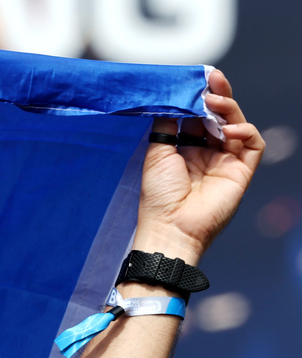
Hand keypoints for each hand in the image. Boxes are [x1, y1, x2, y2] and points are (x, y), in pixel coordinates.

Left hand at [134, 70, 263, 264]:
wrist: (170, 225)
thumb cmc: (159, 195)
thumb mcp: (157, 153)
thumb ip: (166, 125)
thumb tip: (170, 99)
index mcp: (186, 148)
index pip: (199, 115)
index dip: (199, 97)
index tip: (197, 79)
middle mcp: (208, 152)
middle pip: (220, 116)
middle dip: (218, 95)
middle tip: (213, 79)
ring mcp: (226, 160)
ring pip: (237, 124)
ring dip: (229, 109)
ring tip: (214, 101)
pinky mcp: (242, 170)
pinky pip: (252, 143)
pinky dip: (245, 131)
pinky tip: (228, 130)